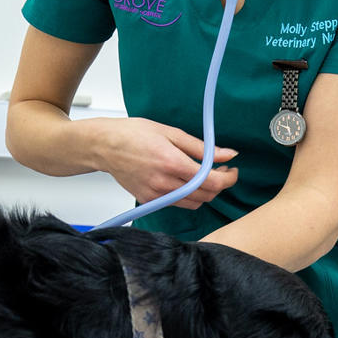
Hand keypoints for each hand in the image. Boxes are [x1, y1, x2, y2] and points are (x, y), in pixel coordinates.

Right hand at [91, 117, 237, 209]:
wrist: (104, 146)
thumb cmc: (133, 134)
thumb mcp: (171, 133)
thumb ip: (202, 147)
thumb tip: (227, 155)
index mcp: (172, 163)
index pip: (211, 182)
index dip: (228, 179)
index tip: (232, 171)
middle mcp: (164, 183)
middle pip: (205, 196)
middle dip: (219, 185)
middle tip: (221, 170)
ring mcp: (156, 195)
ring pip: (193, 203)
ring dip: (204, 192)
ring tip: (204, 175)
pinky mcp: (149, 200)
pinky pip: (177, 204)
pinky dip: (188, 195)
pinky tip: (185, 180)